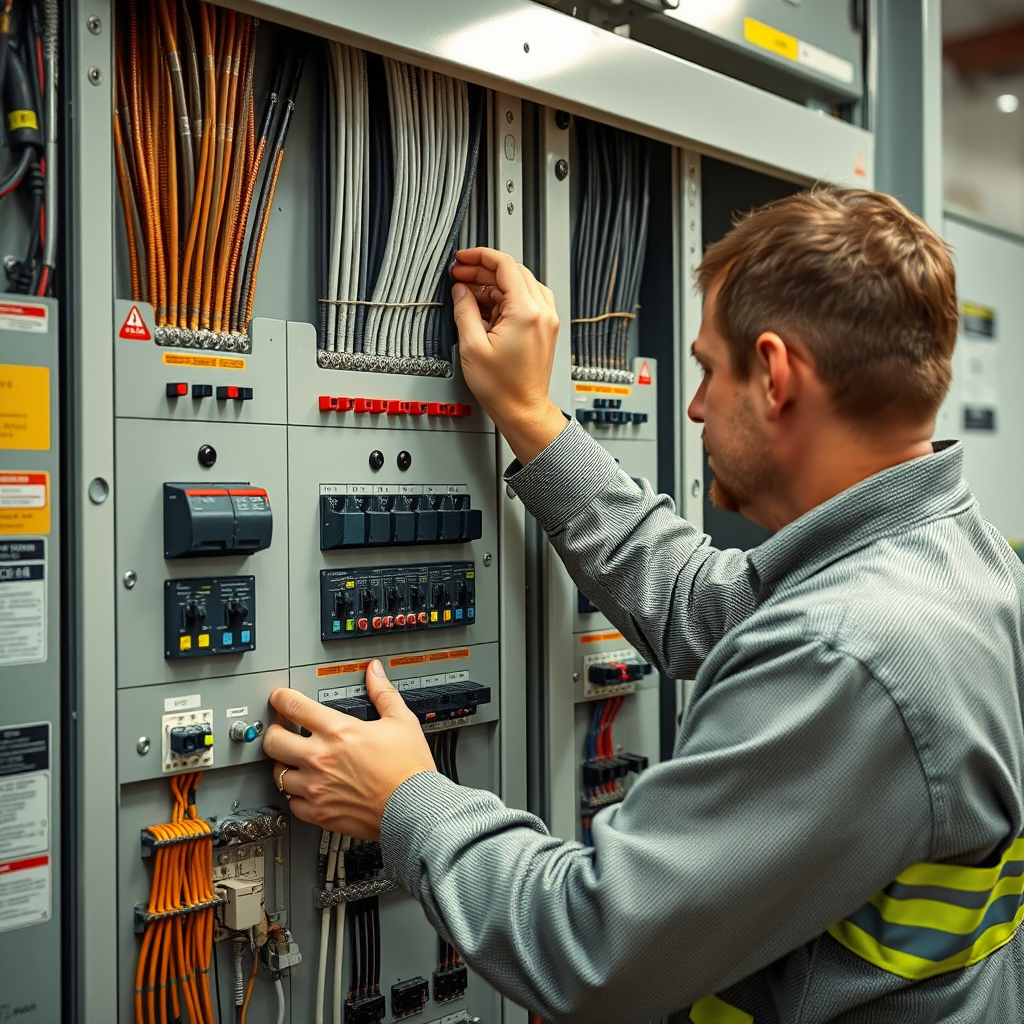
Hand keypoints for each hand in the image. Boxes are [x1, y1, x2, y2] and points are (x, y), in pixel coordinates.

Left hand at [262, 660, 435, 839]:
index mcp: (338, 731)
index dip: (281, 699)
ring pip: (278, 774)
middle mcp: (321, 759)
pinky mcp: (320, 813)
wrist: (415, 808)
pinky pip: (291, 802)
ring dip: (284, 764)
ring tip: (294, 760)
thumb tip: (375, 672)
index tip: (280, 699)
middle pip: (274, 741)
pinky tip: (307, 787)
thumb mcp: (401, 721)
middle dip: (274, 732)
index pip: (294, 707)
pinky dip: (295, 794)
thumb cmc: (410, 768)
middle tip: (281, 730)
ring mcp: (317, 788)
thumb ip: (383, 693)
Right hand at [451, 247, 567, 463]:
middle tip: (460, 277)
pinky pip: (526, 300)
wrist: (523, 410)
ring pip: (520, 284)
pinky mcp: (544, 328)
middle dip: (483, 270)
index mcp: (526, 312)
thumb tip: (460, 290)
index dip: (479, 256)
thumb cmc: (503, 388)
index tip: (462, 259)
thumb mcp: (472, 346)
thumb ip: (464, 310)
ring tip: (469, 295)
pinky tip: (485, 309)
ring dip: (494, 284)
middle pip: (513, 272)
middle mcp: (542, 312)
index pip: (505, 265)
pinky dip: (505, 299)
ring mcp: (546, 320)